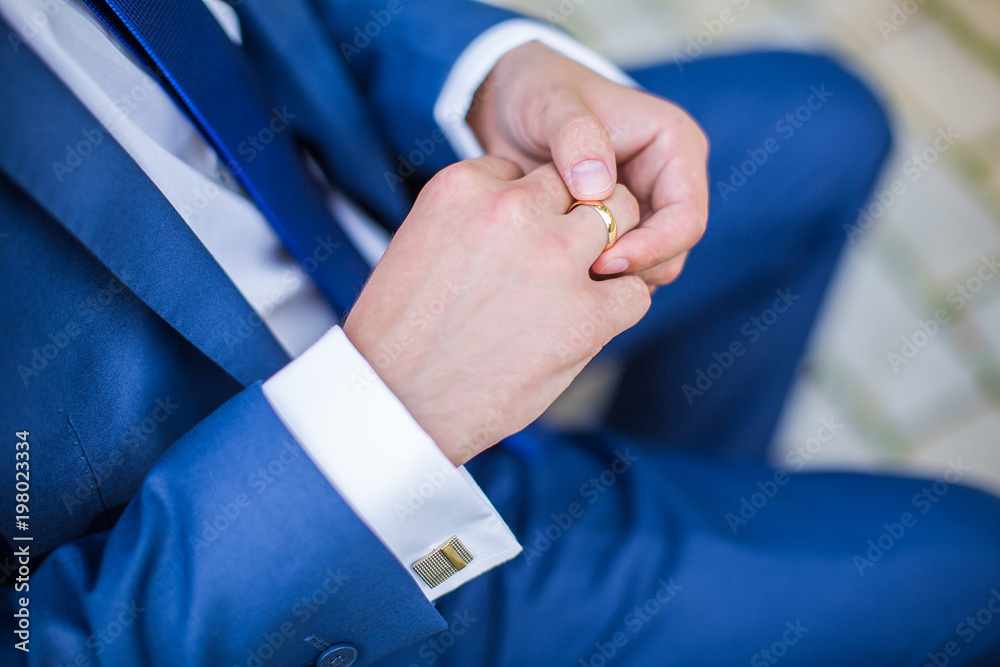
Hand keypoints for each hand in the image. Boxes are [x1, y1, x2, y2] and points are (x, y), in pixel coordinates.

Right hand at [343, 158, 648, 464]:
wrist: (396, 403)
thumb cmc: (401, 331)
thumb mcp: (420, 240)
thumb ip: (476, 216)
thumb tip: (530, 214)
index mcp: (463, 186)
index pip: (527, 170)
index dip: (533, 207)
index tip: (520, 241)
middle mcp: (512, 210)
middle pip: (581, 183)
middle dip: (581, 214)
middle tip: (566, 256)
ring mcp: (553, 259)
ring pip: (622, 220)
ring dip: (612, 249)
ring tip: (585, 285)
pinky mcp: (586, 314)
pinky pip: (633, 290)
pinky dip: (620, 305)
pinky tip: (590, 323)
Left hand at [467, 41, 708, 288]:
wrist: (507, 106)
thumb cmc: (536, 91)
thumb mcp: (550, 102)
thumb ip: (575, 136)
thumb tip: (598, 187)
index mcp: (675, 146)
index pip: (686, 219)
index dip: (652, 249)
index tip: (602, 262)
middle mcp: (669, 181)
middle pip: (672, 252)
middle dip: (631, 270)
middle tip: (577, 275)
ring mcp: (645, 208)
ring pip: (648, 268)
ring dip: (612, 280)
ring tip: (563, 272)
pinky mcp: (619, 228)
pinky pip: (619, 268)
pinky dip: (593, 278)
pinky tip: (556, 272)